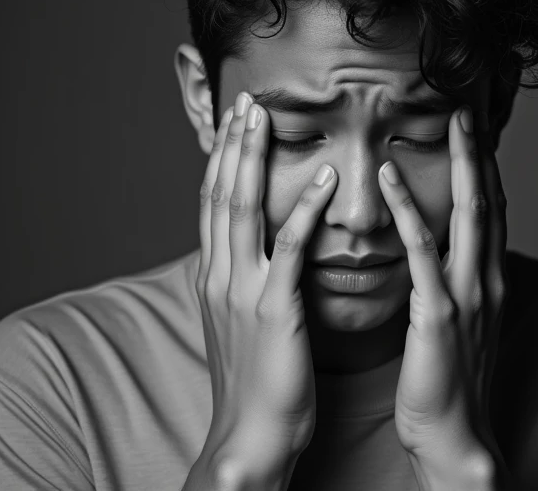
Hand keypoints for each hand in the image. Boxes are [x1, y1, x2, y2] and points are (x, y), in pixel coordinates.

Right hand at [189, 92, 337, 485]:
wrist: (249, 436)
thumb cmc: (256, 385)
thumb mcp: (242, 324)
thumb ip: (245, 284)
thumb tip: (252, 257)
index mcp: (215, 278)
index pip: (214, 205)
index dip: (222, 161)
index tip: (233, 123)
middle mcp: (221, 276)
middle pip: (220, 195)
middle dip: (230, 145)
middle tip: (242, 101)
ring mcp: (243, 290)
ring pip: (242, 209)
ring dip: (251, 159)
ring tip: (261, 117)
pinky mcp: (273, 309)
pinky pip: (289, 247)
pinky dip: (305, 208)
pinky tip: (323, 177)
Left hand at [378, 106, 510, 488]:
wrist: (454, 435)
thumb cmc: (446, 382)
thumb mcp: (456, 324)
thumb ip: (454, 286)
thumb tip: (442, 260)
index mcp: (488, 282)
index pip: (491, 212)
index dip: (485, 169)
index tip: (475, 131)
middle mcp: (486, 280)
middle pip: (489, 201)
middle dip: (481, 153)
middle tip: (470, 108)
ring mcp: (467, 295)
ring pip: (468, 215)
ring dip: (460, 164)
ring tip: (451, 121)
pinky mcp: (441, 313)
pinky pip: (422, 251)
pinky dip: (407, 209)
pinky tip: (389, 176)